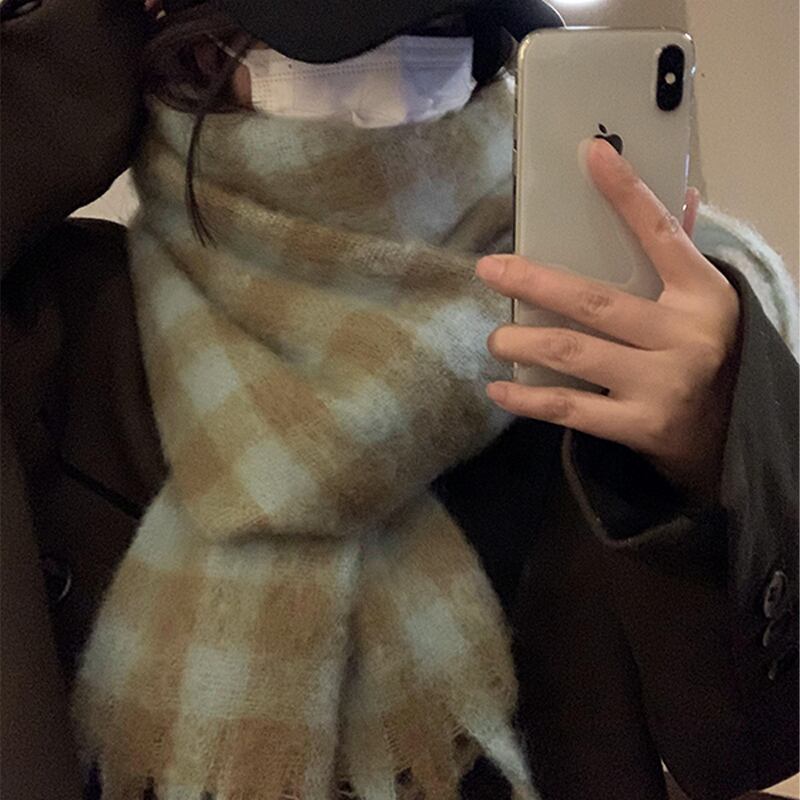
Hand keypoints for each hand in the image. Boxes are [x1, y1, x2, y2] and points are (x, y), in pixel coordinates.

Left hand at [475, 138, 740, 501]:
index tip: (591, 153)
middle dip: (534, 283)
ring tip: (496, 338)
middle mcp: (683, 337)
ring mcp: (662, 384)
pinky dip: (528, 400)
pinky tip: (499, 389)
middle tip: (489, 270)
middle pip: (595, 301)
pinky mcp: (640, 426)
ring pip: (574, 353)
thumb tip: (680, 194)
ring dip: (522, 342)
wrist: (733, 435)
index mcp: (702, 295)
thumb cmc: (707, 356)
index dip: (626, 193)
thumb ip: (680, 256)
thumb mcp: (704, 305)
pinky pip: (570, 409)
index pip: (660, 235)